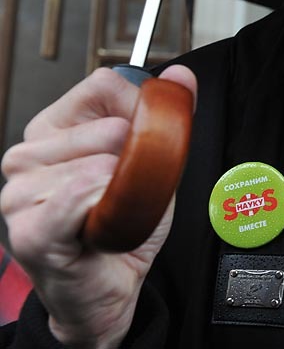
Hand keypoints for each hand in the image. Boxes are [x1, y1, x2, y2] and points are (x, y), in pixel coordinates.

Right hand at [0, 65, 196, 348]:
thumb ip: (167, 116)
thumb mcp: (153, 162)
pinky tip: (102, 223)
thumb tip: (181, 77)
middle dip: (137, 160)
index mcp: (51, 130)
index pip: (102, 85)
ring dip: (125, 191)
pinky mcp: (31, 226)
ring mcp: (20, 191)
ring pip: (102, 161)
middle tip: (127, 192)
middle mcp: (26, 155)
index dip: (139, 111)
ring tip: (112, 212)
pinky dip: (108, 204)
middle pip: (110, 126)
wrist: (109, 288)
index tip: (143, 143)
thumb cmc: (121, 226)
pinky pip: (85, 190)